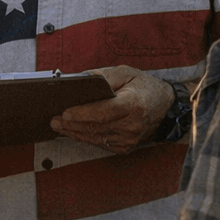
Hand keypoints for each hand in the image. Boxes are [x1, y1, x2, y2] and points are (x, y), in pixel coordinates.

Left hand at [50, 66, 175, 154]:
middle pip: (96, 127)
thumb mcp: (126, 73)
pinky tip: (73, 131)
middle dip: (72, 124)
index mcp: (134, 104)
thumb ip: (103, 76)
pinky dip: (85, 138)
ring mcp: (130, 139)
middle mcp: (132, 125)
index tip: (66, 112)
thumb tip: (79, 80)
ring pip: (95, 138)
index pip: (105, 112)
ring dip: (74, 132)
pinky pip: (100, 144)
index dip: (83, 113)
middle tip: (54, 119)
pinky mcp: (126, 147)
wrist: (166, 106)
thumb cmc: (143, 86)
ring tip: (58, 125)